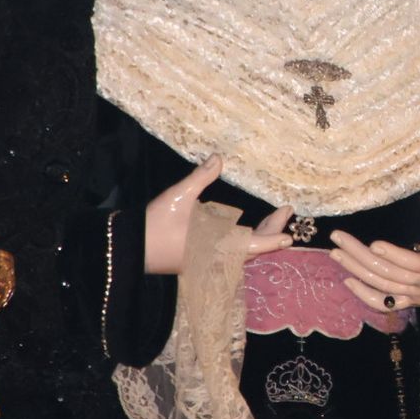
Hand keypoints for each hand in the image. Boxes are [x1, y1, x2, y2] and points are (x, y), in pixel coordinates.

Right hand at [143, 155, 293, 273]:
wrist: (129, 249)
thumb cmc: (156, 224)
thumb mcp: (180, 196)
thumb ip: (201, 177)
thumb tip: (218, 158)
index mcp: (217, 245)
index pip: (254, 244)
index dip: (273, 239)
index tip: (290, 237)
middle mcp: (216, 256)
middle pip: (252, 247)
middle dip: (271, 231)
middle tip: (284, 212)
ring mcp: (208, 260)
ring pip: (241, 251)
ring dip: (257, 236)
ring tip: (271, 219)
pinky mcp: (199, 260)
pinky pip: (229, 252)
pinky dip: (242, 241)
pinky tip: (241, 229)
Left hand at [329, 191, 419, 309]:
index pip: (409, 262)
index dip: (391, 254)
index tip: (372, 243)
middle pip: (386, 273)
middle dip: (358, 256)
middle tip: (336, 238)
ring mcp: (415, 296)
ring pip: (381, 286)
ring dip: (355, 271)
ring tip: (335, 254)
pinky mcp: (412, 303)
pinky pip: (385, 303)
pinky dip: (365, 296)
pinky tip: (349, 282)